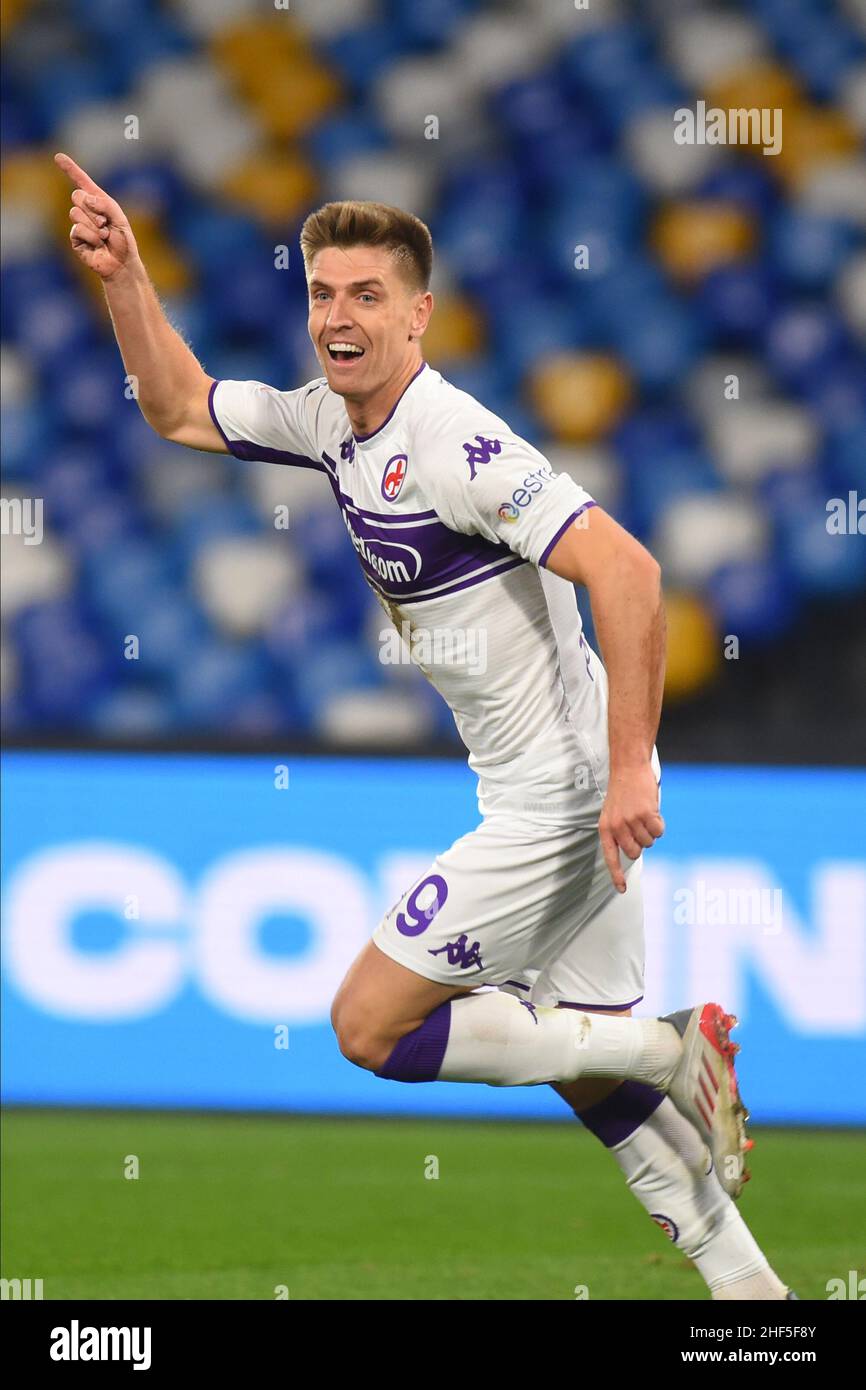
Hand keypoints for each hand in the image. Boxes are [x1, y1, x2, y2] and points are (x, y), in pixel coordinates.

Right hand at [55, 152, 139, 279]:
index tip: (58, 157)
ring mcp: (79, 224)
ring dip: (94, 225)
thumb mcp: (120, 218)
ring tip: (104, 235)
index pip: (81, 182)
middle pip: (76, 196)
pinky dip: (91, 236)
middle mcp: (86, 211)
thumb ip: (105, 204)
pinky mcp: (75, 238)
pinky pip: (77, 229)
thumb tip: (86, 198)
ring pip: (75, 212)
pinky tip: (98, 243)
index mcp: (98, 202)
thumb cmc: (123, 241)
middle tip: (105, 223)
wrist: (121, 264)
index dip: (70, 169)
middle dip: (92, 209)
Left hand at [598, 763, 664, 893]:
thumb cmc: (623, 792)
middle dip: (641, 843)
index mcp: (605, 829)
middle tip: (640, 826)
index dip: (616, 875)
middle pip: (635, 853)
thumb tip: (633, 852)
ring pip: (649, 842)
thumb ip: (619, 832)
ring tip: (644, 814)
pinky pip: (659, 831)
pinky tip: (652, 811)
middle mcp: (616, 827)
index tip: (622, 890)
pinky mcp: (645, 814)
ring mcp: (630, 821)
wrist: (628, 768)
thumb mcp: (613, 813)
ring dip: (651, 831)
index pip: (610, 858)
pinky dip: (659, 824)